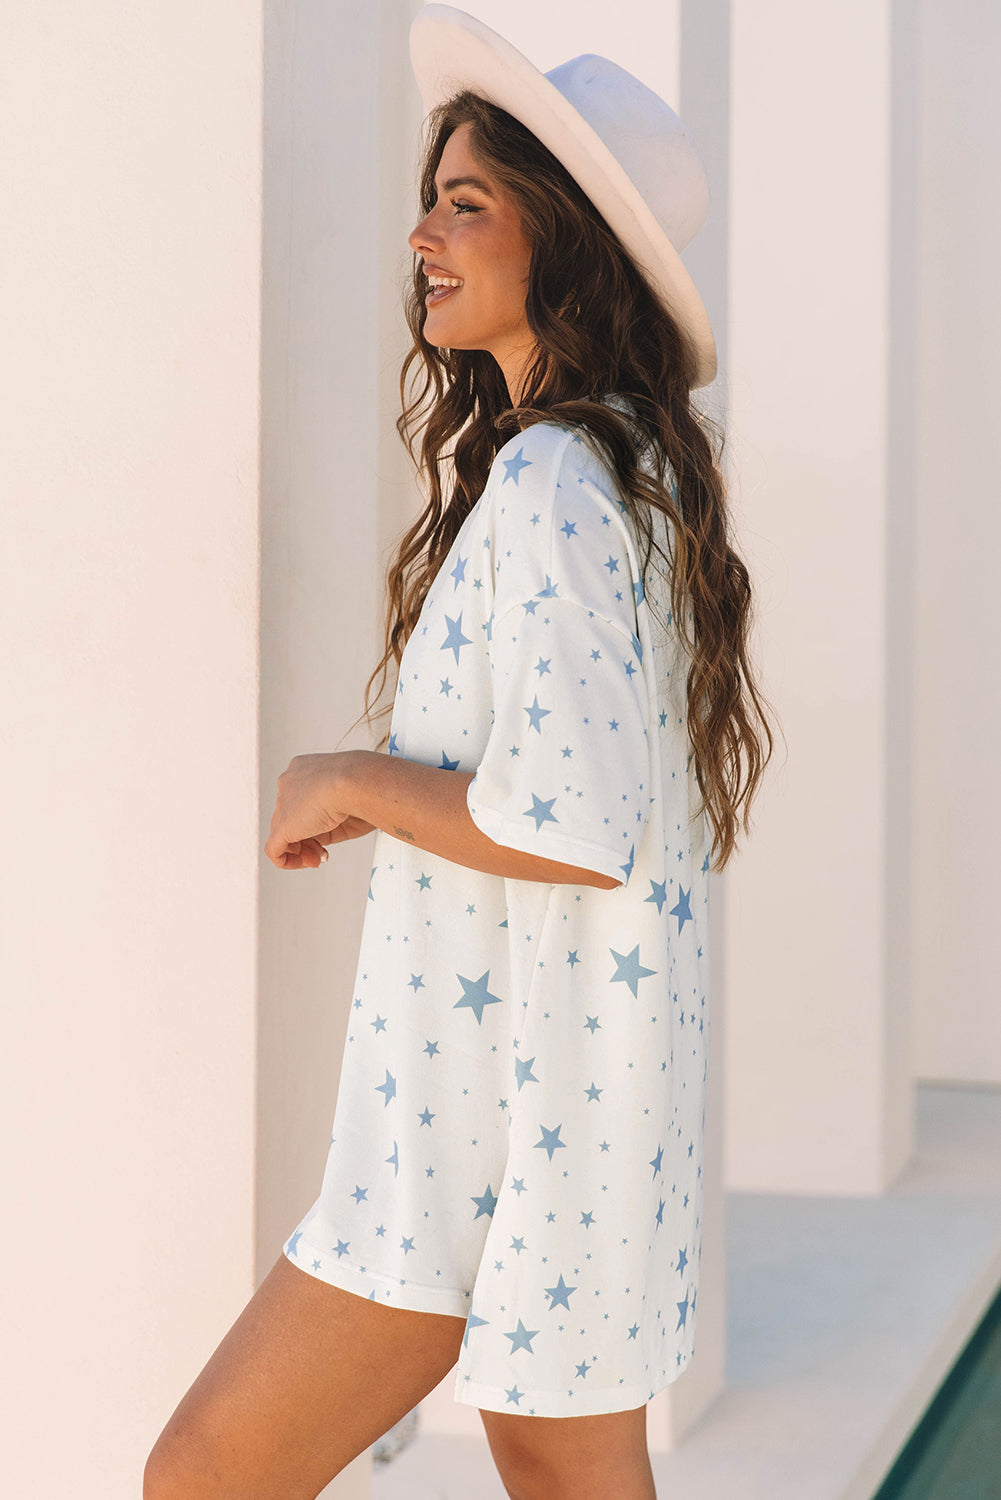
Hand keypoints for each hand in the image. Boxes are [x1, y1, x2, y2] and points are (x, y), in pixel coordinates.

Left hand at [265, 751, 375, 869]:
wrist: (355, 781)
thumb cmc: (362, 785)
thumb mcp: (345, 800)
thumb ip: (328, 815)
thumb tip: (322, 833)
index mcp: (306, 771)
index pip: (301, 800)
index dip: (314, 820)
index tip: (331, 829)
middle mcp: (291, 783)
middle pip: (291, 817)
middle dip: (308, 838)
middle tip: (324, 849)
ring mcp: (283, 802)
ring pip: (282, 832)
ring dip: (302, 850)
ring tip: (319, 856)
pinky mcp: (282, 825)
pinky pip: (274, 849)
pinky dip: (286, 861)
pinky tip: (303, 863)